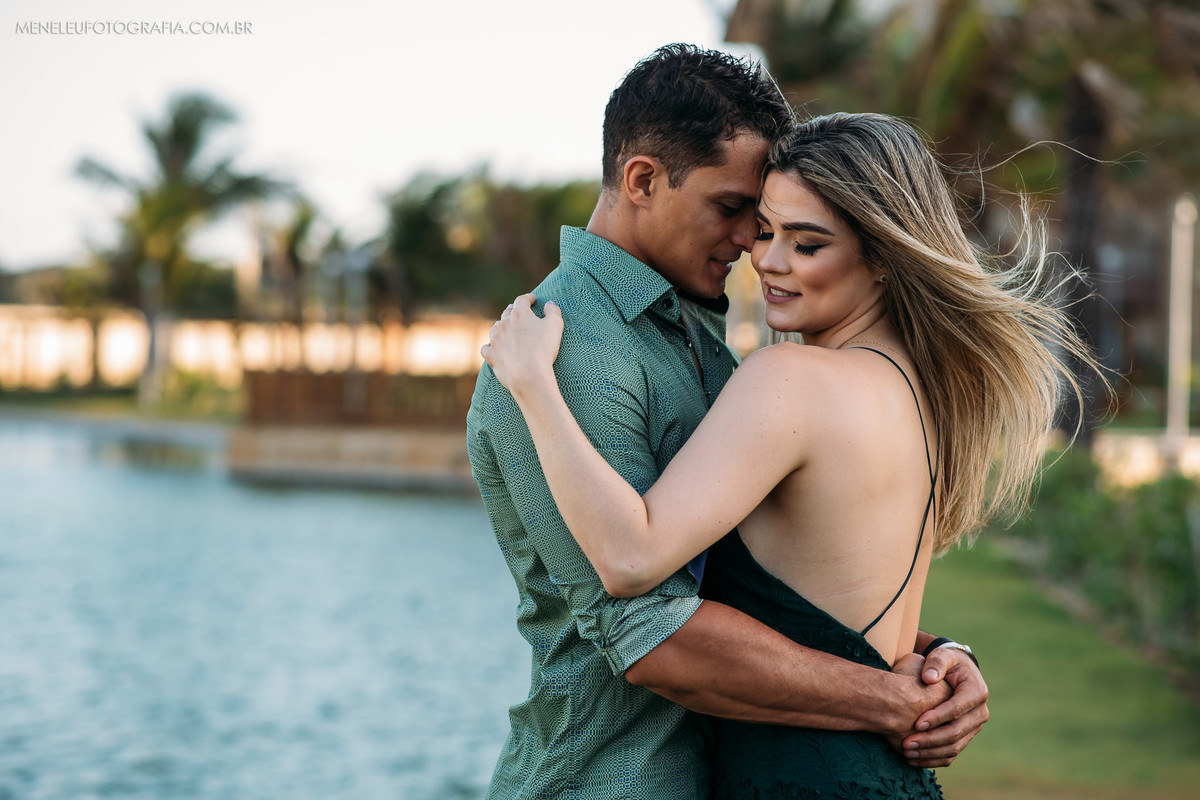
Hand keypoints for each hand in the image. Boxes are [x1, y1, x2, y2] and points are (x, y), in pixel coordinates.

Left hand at [480, 293, 563, 398]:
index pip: (522, 300)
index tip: (532, 299)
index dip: (528, 298)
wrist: (528, 374)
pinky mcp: (490, 355)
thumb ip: (553, 311)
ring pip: (495, 328)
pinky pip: (487, 347)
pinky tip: (494, 348)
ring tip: (506, 330)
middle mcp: (504, 324)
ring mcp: (495, 339)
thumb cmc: (543, 349)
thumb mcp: (555, 326)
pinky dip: (491, 346)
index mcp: (519, 314)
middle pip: (507, 313)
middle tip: (518, 312)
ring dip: (501, 327)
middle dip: (513, 311)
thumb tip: (550, 304)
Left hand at [901, 646, 989, 767]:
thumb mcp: (942, 655)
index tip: (916, 723)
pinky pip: (952, 753)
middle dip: (930, 739)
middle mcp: (980, 712)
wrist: (956, 672)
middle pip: (956, 732)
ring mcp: (974, 726)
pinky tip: (914, 759)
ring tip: (907, 753)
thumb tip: (929, 679)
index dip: (937, 718)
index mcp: (976, 691)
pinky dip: (933, 759)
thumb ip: (935, 663)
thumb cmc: (946, 662)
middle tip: (907, 743)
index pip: (957, 709)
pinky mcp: (966, 736)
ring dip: (930, 752)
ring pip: (954, 746)